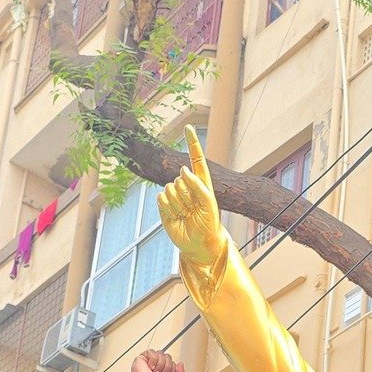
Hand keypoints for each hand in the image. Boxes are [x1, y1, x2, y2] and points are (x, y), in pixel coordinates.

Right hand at [130, 350, 185, 371]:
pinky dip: (153, 360)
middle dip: (167, 366)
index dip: (172, 369)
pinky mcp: (142, 359)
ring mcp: (150, 362)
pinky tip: (150, 367)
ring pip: (160, 353)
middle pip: (167, 357)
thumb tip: (180, 364)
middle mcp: (158, 367)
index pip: (173, 362)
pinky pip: (151, 351)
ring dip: (160, 364)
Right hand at [157, 125, 224, 264]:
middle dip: (186, 194)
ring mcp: (175, 195)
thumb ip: (198, 186)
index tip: (188, 126)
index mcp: (201, 183)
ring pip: (170, 188)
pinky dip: (168, 208)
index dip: (192, 143)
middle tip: (194, 209)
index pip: (196, 159)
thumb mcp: (209, 204)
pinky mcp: (164, 206)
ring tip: (187, 214)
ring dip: (178, 203)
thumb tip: (183, 169)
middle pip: (180, 179)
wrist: (200, 245)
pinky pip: (162, 198)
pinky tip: (177, 216)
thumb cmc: (209, 224)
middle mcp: (187, 186)